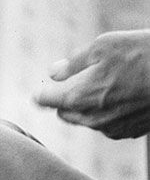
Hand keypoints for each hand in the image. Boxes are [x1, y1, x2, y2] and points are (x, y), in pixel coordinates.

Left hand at [32, 29, 149, 138]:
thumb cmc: (143, 54)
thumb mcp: (104, 46)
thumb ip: (73, 63)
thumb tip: (53, 72)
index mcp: (78, 97)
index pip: (46, 100)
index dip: (41, 94)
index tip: (39, 90)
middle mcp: (91, 119)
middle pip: (65, 113)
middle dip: (65, 100)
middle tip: (75, 83)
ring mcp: (110, 128)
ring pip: (86, 120)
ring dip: (88, 107)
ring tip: (107, 86)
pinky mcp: (127, 132)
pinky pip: (107, 125)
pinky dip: (108, 113)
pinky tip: (123, 97)